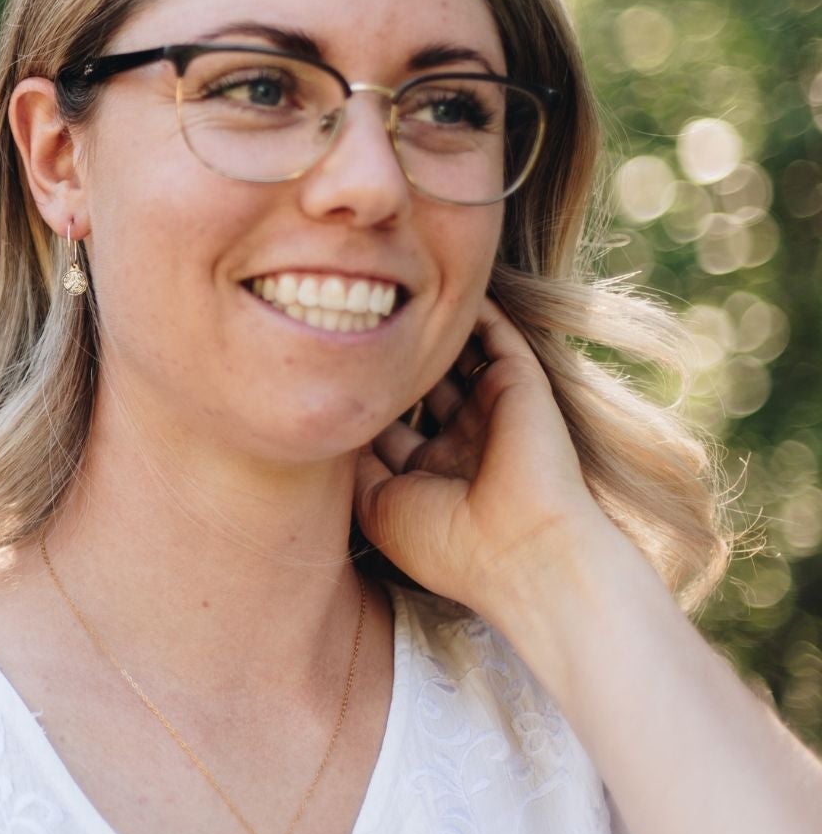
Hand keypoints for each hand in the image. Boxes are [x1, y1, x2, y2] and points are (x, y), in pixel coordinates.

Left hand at [351, 293, 619, 616]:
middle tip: (343, 316)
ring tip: (383, 292)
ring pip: (453, 359)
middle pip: (416, 387)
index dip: (357, 400)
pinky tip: (439, 283)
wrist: (520, 550)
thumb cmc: (443, 541)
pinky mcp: (520, 385)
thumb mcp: (375, 507)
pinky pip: (495, 336)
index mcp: (427, 475)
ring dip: (425, 332)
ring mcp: (491, 412)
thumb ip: (349, 461)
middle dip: (385, 361)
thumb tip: (326, 419)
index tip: (313, 369)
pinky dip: (474, 311)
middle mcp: (460, 441)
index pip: (386, 425)